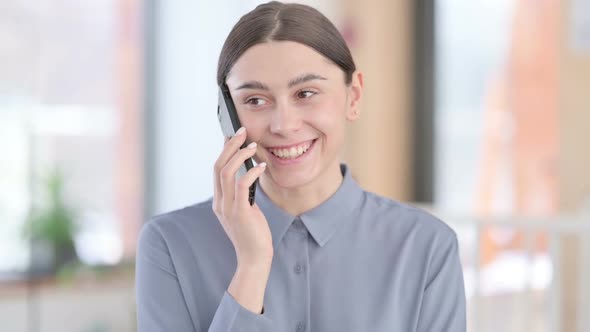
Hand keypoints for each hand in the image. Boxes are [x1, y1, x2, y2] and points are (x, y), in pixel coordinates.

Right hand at [213, 127, 273, 267]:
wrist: (254, 258)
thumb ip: (242, 195)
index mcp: (219, 202)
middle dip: (230, 146)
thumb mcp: (244, 211)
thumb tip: (248, 174)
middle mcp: (219, 203)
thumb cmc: (253, 234)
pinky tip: (262, 167)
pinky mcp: (240, 212)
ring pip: (227, 172)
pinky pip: (242, 185)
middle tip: (242, 131)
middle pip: (218, 167)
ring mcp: (228, 208)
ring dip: (240, 155)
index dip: (224, 151)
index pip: (217, 170)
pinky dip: (251, 172)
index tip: (232, 136)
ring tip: (253, 145)